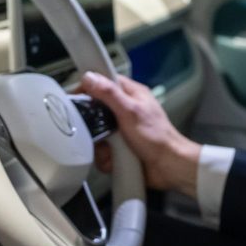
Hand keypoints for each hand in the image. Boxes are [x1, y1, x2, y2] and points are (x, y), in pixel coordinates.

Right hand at [78, 72, 200, 197]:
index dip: (89, 88)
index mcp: (132, 95)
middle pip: (96, 111)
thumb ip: (109, 93)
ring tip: (111, 150)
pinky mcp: (120, 147)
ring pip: (97, 133)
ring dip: (100, 145)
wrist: (168, 167)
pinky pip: (102, 150)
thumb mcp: (130, 112)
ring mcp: (122, 130)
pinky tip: (114, 160)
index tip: (77, 97)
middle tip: (98, 131)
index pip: (104, 82)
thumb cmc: (156, 137)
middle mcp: (126, 110)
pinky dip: (105, 158)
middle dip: (94, 126)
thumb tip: (90, 77)